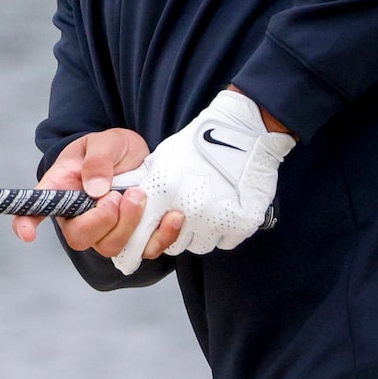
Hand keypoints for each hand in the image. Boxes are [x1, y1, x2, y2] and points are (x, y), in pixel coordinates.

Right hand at [12, 128, 182, 262]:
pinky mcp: (137, 238)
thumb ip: (97, 160)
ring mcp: (108, 231)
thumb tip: (95, 189)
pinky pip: (148, 249)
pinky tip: (173, 216)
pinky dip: (163, 236)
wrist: (139, 156)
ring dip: (131, 225)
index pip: (35, 210)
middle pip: (81, 238)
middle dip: (103, 220)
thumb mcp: (102, 143)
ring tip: (140, 196)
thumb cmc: (111, 149)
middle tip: (120, 195)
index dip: (26, 224)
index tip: (28, 234)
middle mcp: (80, 218)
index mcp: (61, 191)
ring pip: (113, 247)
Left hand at [108, 89, 294, 275]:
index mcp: (164, 191)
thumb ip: (149, 184)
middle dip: (172, 232)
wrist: (242, 132)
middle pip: (171, 243)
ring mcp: (217, 219)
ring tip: (204, 210)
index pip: (142, 230)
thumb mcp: (163, 157)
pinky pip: (224, 242)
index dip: (142, 236)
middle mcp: (189, 210)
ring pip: (198, 245)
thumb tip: (135, 201)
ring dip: (199, 233)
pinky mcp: (241, 224)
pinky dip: (223, 231)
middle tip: (181, 215)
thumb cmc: (200, 141)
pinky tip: (223, 211)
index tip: (144, 236)